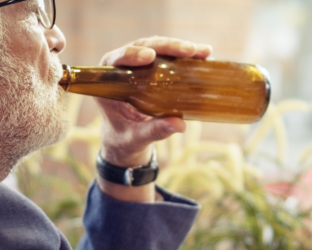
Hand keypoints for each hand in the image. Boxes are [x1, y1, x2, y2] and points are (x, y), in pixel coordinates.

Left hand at [95, 37, 211, 202]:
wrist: (126, 140)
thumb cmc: (124, 138)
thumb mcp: (137, 137)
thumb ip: (154, 131)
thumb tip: (180, 125)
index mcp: (107, 83)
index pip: (115, 60)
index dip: (132, 54)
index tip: (150, 56)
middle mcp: (120, 68)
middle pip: (141, 47)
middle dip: (166, 47)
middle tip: (189, 50)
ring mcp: (137, 66)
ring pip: (156, 47)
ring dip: (179, 47)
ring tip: (202, 51)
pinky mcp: (152, 68)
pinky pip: (167, 56)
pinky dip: (185, 55)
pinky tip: (204, 54)